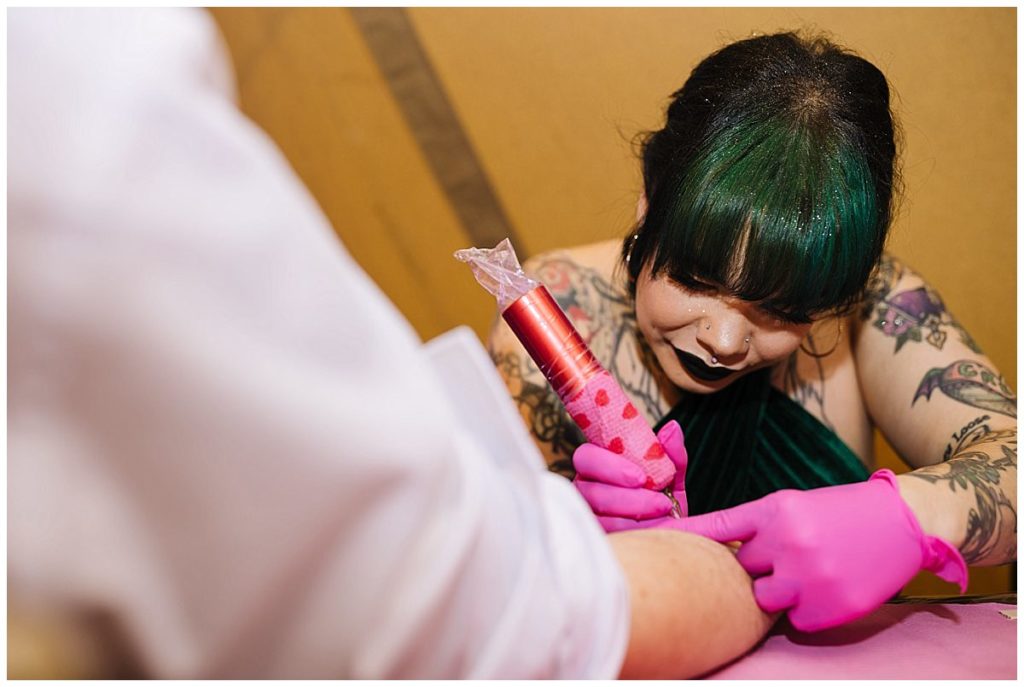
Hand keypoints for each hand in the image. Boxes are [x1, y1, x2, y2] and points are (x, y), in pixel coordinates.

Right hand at [572, 420, 687, 531]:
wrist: (671, 544)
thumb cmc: (663, 507)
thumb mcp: (671, 480)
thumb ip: (672, 455)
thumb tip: (672, 428)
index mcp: (599, 467)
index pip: (586, 456)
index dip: (607, 464)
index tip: (641, 477)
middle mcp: (586, 489)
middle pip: (586, 487)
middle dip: (624, 495)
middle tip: (659, 502)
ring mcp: (587, 516)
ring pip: (597, 516)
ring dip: (633, 516)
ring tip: (663, 517)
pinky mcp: (594, 537)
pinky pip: (605, 536)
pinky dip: (632, 534)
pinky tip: (651, 533)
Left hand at [660, 469, 967, 631]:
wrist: (903, 521)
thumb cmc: (841, 511)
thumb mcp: (794, 505)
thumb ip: (757, 526)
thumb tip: (719, 552)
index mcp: (776, 509)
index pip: (718, 527)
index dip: (683, 536)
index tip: (650, 537)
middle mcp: (789, 541)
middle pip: (741, 568)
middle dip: (758, 565)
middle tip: (787, 554)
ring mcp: (811, 576)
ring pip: (764, 598)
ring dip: (778, 590)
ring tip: (806, 571)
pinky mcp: (832, 606)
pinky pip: (797, 621)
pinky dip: (807, 610)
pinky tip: (829, 587)